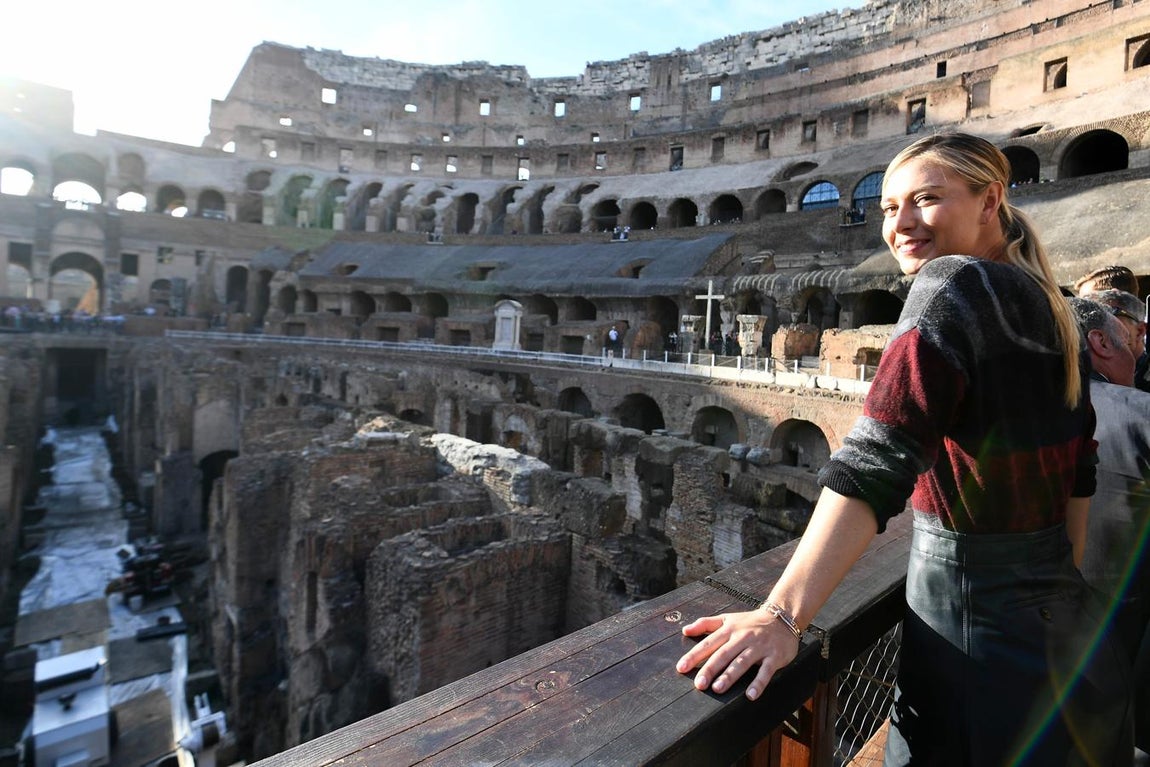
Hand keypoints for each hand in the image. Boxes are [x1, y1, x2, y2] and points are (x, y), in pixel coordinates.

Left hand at [674, 608, 799, 700]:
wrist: (783, 617)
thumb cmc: (750, 622)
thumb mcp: (728, 619)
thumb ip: (705, 624)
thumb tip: (684, 630)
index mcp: (729, 630)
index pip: (709, 643)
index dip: (694, 655)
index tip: (681, 668)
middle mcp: (742, 637)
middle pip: (723, 654)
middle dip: (710, 669)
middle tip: (699, 684)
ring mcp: (759, 647)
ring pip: (742, 662)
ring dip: (730, 676)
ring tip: (717, 688)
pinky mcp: (774, 656)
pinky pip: (766, 671)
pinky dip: (759, 683)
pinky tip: (751, 695)